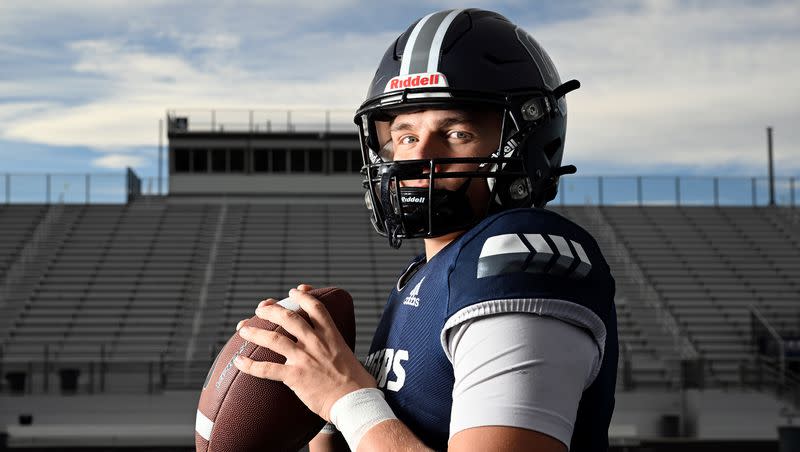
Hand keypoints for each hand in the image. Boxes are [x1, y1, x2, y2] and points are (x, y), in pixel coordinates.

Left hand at [234, 285, 376, 420]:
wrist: (355, 401)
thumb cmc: (358, 383)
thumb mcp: (350, 355)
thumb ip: (338, 348)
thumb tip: (337, 351)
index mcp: (331, 335)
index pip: (315, 307)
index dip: (302, 296)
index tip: (293, 292)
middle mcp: (316, 342)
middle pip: (289, 317)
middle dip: (271, 310)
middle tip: (260, 309)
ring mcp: (304, 358)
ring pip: (274, 339)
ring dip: (256, 332)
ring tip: (243, 329)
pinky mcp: (295, 376)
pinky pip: (267, 369)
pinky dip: (250, 365)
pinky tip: (239, 362)